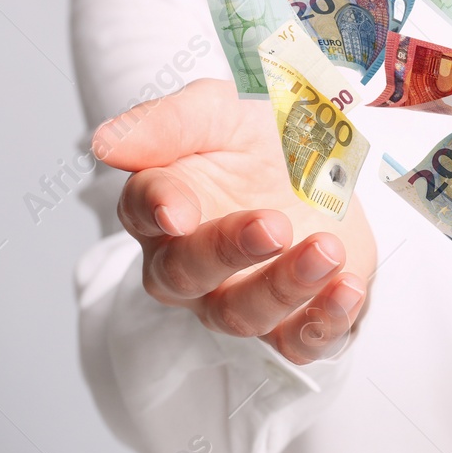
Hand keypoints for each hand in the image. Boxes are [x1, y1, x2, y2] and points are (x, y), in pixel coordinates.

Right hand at [93, 79, 377, 364]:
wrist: (331, 160)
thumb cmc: (262, 135)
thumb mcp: (221, 109)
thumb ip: (166, 123)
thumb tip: (103, 144)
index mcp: (163, 204)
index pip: (141, 211)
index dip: (157, 209)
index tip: (178, 209)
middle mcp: (189, 261)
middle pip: (185, 274)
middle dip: (228, 252)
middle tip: (274, 225)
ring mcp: (238, 296)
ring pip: (240, 315)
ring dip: (285, 286)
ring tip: (327, 249)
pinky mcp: (291, 320)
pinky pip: (296, 343)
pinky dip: (322, 323)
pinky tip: (348, 288)